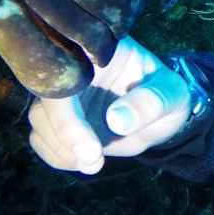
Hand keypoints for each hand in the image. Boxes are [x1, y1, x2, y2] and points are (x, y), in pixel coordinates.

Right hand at [28, 36, 191, 173]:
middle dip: (64, 135)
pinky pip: (40, 138)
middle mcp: (77, 71)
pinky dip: (56, 155)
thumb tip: (118, 120)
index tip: (91, 146)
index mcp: (102, 53)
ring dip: (60, 148)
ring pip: (40, 120)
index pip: (72, 72)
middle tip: (94, 160)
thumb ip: (153, 101)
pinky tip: (85, 161)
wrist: (162, 115)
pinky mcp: (61, 120)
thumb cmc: (169, 96)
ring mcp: (68, 97)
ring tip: (94, 161)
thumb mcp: (173, 94)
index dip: (70, 112)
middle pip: (47, 99)